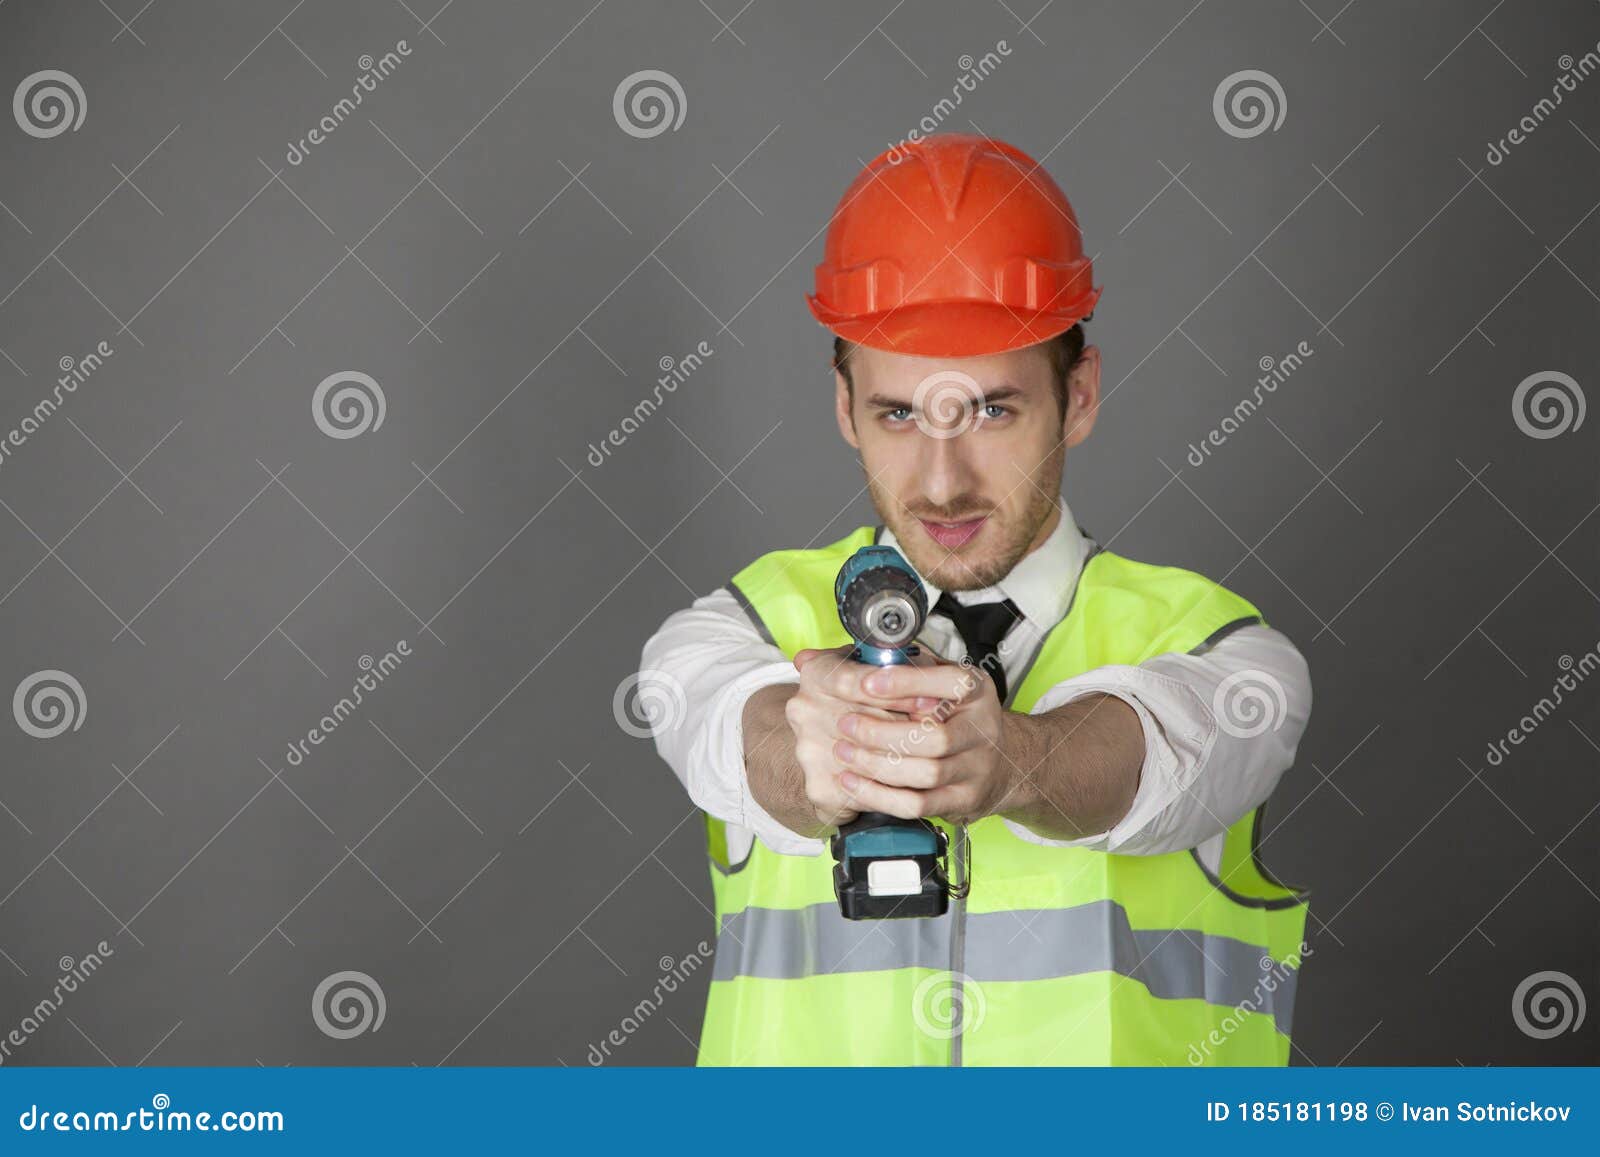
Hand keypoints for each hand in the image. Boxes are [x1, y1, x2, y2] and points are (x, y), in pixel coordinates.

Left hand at [800, 648, 1018, 823]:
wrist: (1001, 761)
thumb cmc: (953, 714)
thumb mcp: (933, 679)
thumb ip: (884, 667)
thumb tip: (810, 659)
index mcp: (975, 690)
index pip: (948, 682)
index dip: (906, 683)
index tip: (866, 683)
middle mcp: (982, 728)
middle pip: (934, 737)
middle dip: (882, 733)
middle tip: (846, 724)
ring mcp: (976, 767)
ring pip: (926, 774)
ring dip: (878, 766)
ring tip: (844, 753)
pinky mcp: (963, 800)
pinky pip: (918, 804)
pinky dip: (881, 795)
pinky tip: (854, 782)